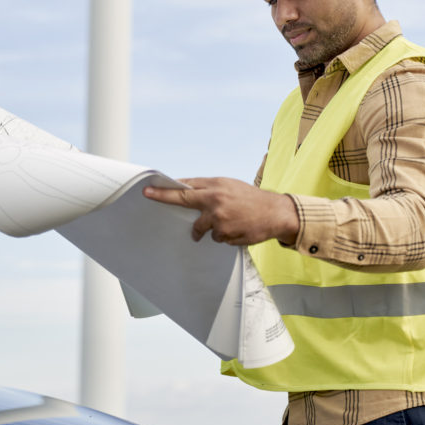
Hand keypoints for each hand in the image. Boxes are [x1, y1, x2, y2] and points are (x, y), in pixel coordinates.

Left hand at [143, 176, 298, 245]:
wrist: (275, 212)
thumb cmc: (250, 198)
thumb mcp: (229, 186)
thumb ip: (209, 189)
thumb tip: (186, 189)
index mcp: (216, 187)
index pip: (186, 186)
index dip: (166, 189)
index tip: (149, 189)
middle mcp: (215, 201)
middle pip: (184, 200)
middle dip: (164, 198)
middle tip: (148, 196)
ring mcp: (219, 219)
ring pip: (202, 228)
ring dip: (211, 228)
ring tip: (230, 221)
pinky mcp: (225, 235)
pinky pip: (217, 238)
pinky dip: (224, 235)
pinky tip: (238, 228)